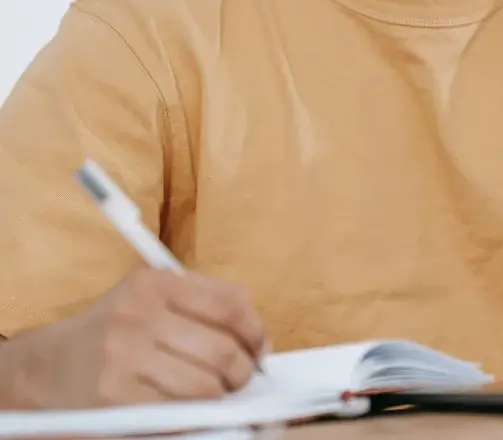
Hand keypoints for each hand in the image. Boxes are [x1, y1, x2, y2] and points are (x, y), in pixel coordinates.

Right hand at [10, 269, 267, 408]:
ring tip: (218, 395)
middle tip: (241, 379)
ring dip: (221, 396)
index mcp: (156, 283)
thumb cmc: (115, 332)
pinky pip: (175, 411)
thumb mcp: (153, 298)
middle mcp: (140, 314)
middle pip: (222, 348)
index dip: (256, 330)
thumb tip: (259, 339)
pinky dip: (194, 415)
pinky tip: (192, 411)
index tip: (261, 349)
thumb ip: (203, 305)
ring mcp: (125, 356)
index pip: (230, 304)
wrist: (46, 368)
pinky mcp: (115, 397)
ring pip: (204, 384)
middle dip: (242, 370)